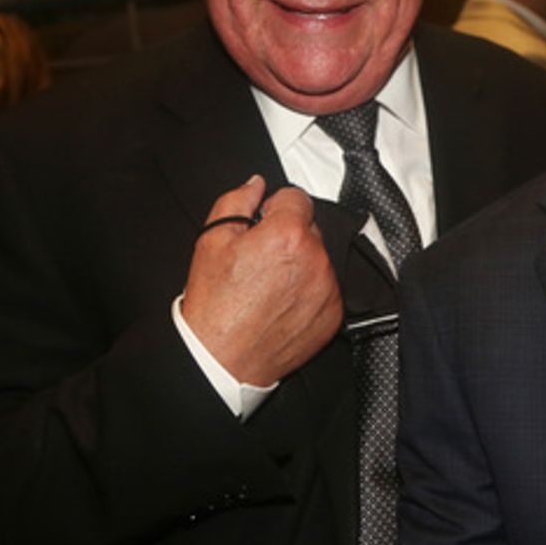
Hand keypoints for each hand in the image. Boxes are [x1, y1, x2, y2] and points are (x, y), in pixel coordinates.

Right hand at [182, 176, 342, 385]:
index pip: (297, 197)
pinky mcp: (333, 314)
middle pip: (310, 227)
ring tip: (268, 284)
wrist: (221, 359)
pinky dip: (309, 290)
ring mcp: (327, 288)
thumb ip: (237, 201)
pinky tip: (281, 301)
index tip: (263, 223)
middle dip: (288, 235)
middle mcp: (315, 259)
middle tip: (259, 259)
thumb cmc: (215, 306)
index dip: (274, 207)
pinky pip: (326, 287)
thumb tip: (255, 185)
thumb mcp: (212, 241)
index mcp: (287, 234)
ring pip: (319, 258)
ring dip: (301, 263)